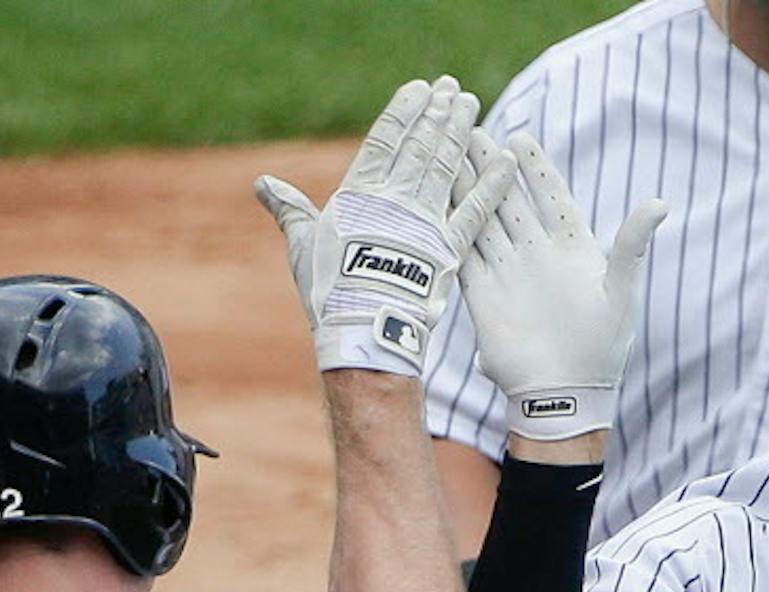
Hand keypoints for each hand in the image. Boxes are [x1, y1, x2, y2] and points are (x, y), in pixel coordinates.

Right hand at [255, 76, 512, 375]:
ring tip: (469, 103)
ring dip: (459, 132)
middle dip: (436, 113)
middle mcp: (396, 199)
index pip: (384, 141)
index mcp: (360, 194)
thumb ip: (290, 209)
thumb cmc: (327, 289)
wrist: (361, 327)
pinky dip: (492, 183)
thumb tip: (262, 183)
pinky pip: (476, 209)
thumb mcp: (303, 244)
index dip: (403, 112)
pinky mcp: (450, 247)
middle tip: (451, 87)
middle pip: (420, 146)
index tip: (419, 88)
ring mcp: (425, 221)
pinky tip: (505, 159)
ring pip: (446, 166)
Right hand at [455, 129, 666, 439]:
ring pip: (482, 219)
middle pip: (509, 199)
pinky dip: (451, 228)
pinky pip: (464, 254)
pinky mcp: (483, 296)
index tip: (520, 138)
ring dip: (465, 188)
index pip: (550, 196)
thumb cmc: (601, 348)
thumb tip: (659, 203)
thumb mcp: (622, 292)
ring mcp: (508, 272)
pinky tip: (435, 204)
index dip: (536, 168)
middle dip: (490, 164)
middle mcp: (536, 254)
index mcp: (571, 248)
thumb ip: (632, 245)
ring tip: (446, 155)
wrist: (565, 395)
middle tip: (469, 128)